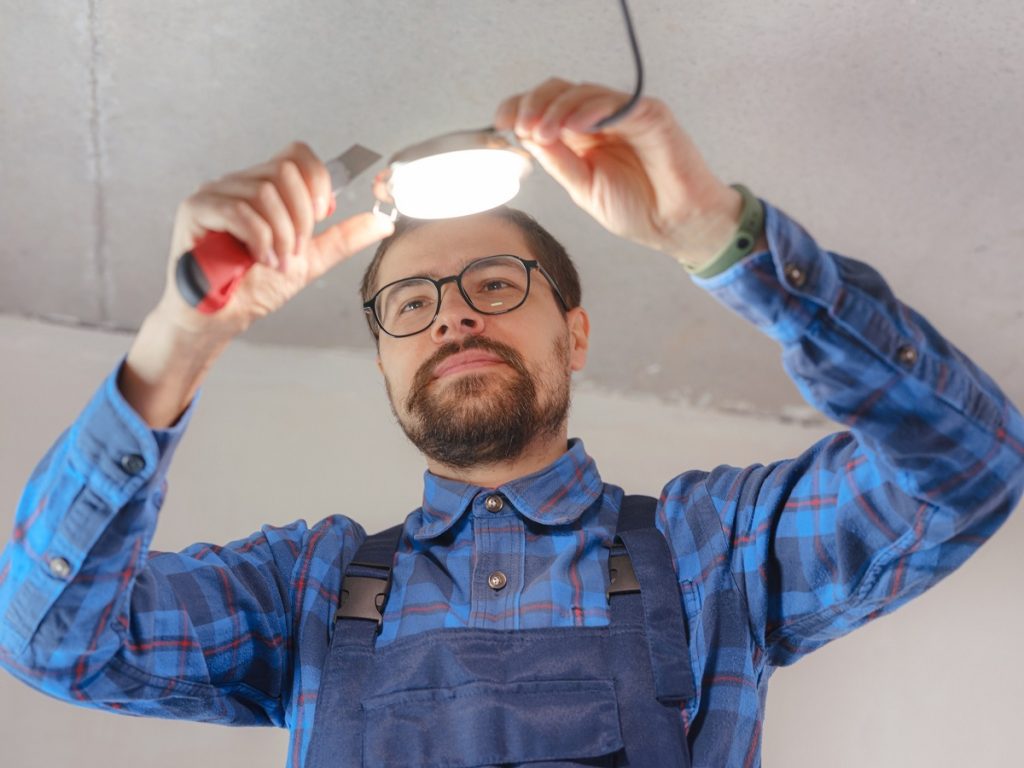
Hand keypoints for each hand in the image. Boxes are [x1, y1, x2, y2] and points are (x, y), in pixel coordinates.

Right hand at [159, 141, 394, 337]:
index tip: (321, 216)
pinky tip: (259, 259)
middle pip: (285, 171)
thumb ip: (343, 238)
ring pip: (265, 191)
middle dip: (301, 217)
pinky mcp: (196, 210)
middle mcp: (238, 183)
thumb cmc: (255, 287)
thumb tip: (382, 222)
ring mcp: (214, 193)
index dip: (317, 181)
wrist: (222, 316)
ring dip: (281, 234)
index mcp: (263, 188)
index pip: (296, 155)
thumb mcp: (310, 259)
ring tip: (276, 262)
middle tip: (295, 250)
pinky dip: (259, 238)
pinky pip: (239, 210)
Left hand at [495, 78, 743, 267]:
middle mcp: (601, 120)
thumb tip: (527, 136)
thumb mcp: (583, 188)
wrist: (677, 227)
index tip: (501, 123)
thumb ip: (558, 161)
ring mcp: (625, 115)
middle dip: (533, 105)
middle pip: (559, 91)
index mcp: (583, 136)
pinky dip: (592, 110)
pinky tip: (574, 127)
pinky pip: (617, 103)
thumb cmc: (638, 210)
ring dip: (557, 109)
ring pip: (584, 92)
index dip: (520, 108)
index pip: (546, 107)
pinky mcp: (650, 115)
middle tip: (520, 126)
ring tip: (543, 132)